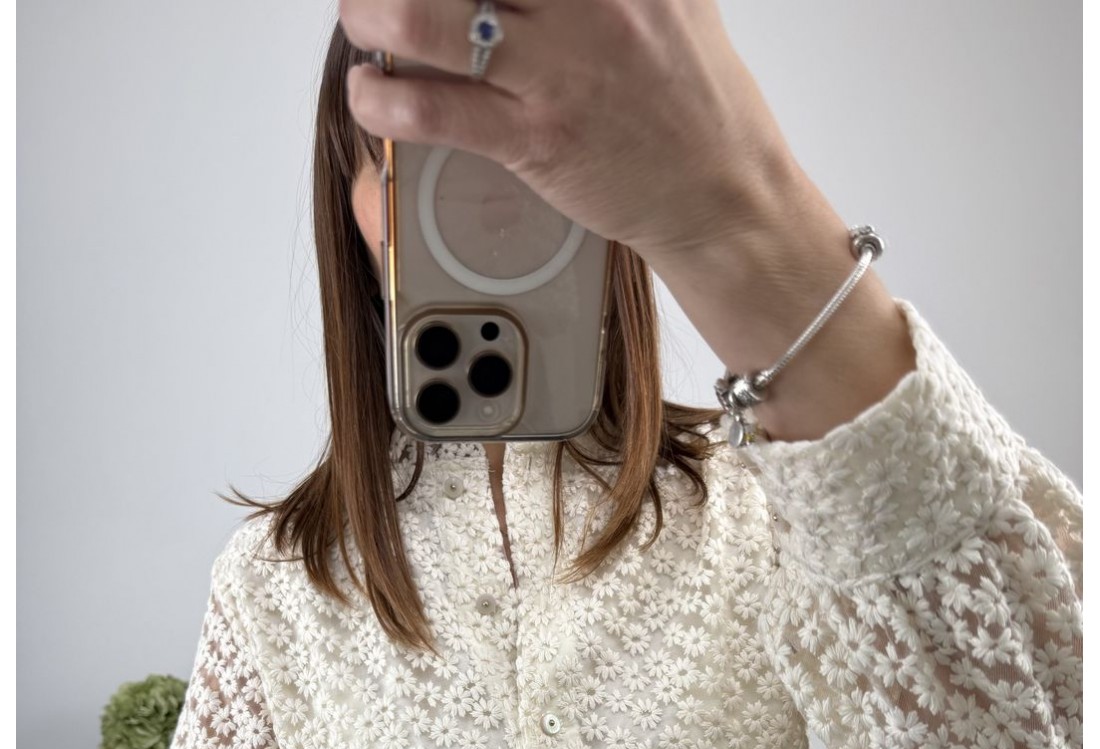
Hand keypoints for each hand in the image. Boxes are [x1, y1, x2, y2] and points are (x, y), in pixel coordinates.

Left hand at [338, 0, 800, 266]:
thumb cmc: (692, 97)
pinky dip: (383, 102)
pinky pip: (434, 111)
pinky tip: (372, 96)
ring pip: (422, 19)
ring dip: (370, 14)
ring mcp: (557, 68)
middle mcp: (587, 1)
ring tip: (362, 19)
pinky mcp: (537, 139)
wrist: (724, 192)